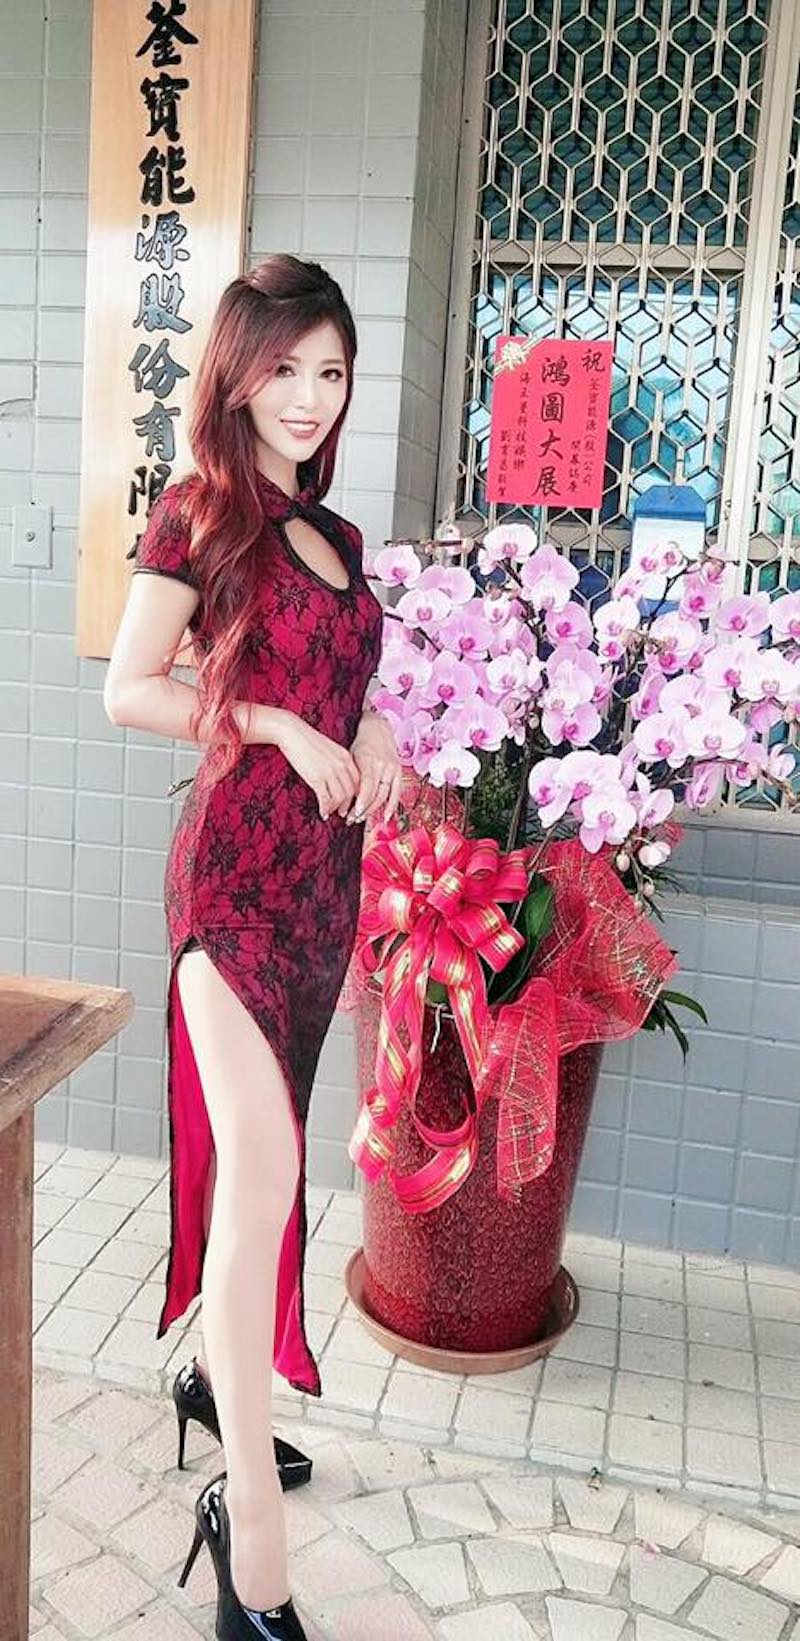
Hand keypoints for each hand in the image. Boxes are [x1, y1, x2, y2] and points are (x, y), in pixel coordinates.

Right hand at [276, 713, 360, 820]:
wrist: (292, 732)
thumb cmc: (307, 740)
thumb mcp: (329, 749)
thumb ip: (337, 762)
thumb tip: (338, 778)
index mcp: (346, 757)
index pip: (359, 781)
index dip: (356, 795)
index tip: (351, 802)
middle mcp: (342, 765)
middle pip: (351, 792)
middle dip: (348, 805)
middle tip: (342, 813)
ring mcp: (330, 772)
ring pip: (340, 798)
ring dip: (336, 808)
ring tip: (330, 812)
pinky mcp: (317, 778)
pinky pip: (325, 799)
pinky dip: (325, 809)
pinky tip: (322, 812)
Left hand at [346, 709, 401, 824]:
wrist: (378, 728)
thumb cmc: (361, 743)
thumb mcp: (352, 757)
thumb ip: (352, 776)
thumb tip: (345, 799)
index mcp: (368, 761)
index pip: (366, 786)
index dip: (361, 802)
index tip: (353, 813)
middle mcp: (382, 765)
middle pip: (375, 794)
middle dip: (363, 810)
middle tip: (352, 819)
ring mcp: (392, 768)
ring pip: (385, 795)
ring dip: (373, 810)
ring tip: (361, 819)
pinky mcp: (399, 771)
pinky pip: (397, 792)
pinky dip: (392, 806)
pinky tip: (385, 817)